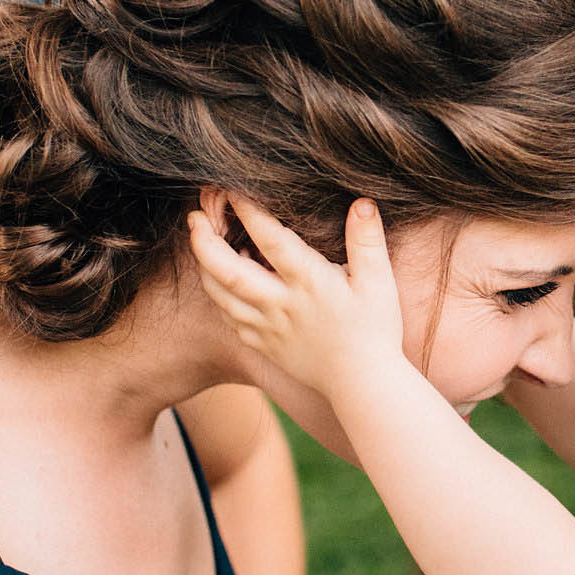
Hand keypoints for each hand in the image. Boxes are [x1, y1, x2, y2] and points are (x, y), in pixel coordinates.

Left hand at [188, 197, 407, 400]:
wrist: (363, 385)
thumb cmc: (375, 331)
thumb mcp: (379, 282)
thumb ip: (367, 241)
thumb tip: (362, 204)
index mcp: (307, 282)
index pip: (270, 237)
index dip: (248, 210)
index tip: (232, 189)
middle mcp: (280, 303)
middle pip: (226, 270)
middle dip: (203, 240)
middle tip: (195, 216)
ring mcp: (266, 327)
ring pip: (220, 295)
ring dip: (205, 267)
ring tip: (205, 244)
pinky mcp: (263, 345)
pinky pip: (229, 318)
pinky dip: (219, 296)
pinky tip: (224, 283)